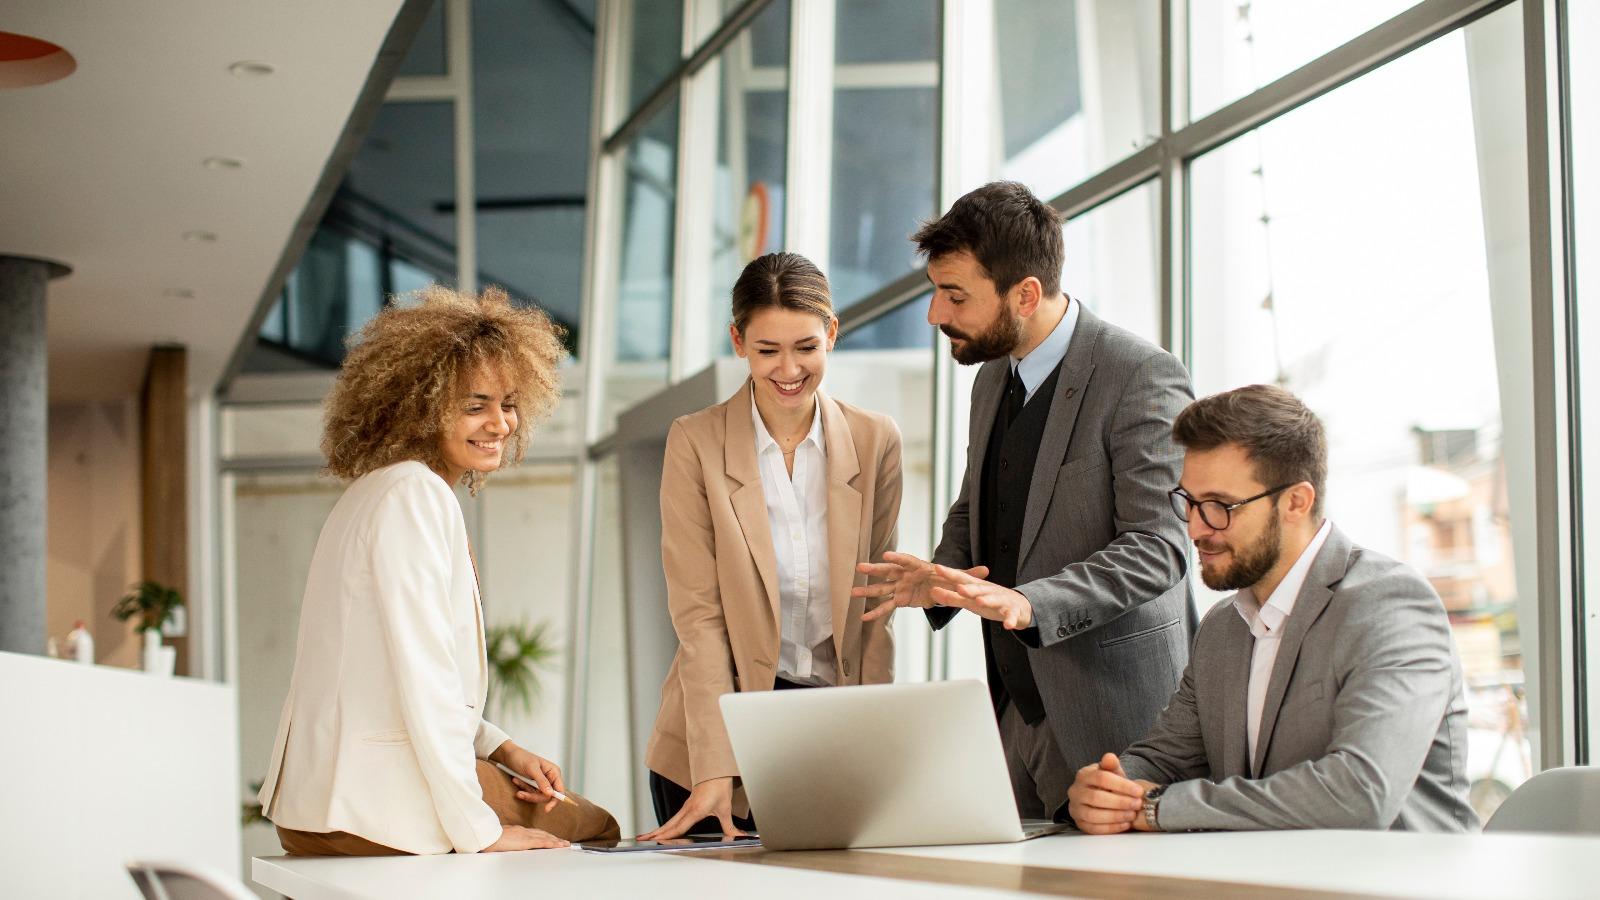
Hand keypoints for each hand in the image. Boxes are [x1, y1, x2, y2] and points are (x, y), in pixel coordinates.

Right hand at [483, 825, 569, 850]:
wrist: (488, 837)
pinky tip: (559, 845)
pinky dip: (553, 843)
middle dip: (553, 837)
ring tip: (564, 844)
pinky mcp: (528, 841)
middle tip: (562, 841)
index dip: (543, 835)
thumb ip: (506, 838)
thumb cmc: (490, 838)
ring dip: (556, 841)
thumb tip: (506, 842)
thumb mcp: (499, 837)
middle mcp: (524, 831)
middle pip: (542, 834)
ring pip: (545, 837)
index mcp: (517, 830)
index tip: (549, 837)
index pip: (534, 833)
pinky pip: (544, 842)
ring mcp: (526, 835)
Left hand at [495, 744, 566, 812]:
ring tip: (515, 781)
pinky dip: (522, 789)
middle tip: (520, 793)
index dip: (555, 800)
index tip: (547, 809)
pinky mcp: (533, 786)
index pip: (560, 790)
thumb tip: (550, 794)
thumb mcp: (531, 768)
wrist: (508, 756)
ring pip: (537, 796)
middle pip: (547, 796)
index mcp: (554, 772)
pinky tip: (516, 781)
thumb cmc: (521, 757)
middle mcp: (550, 778)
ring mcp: (541, 783)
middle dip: (533, 795)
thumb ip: (542, 781)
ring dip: (526, 791)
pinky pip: (530, 793)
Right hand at [637, 776, 743, 840]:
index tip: (657, 841)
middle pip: (669, 825)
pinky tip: (662, 829)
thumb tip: (738, 836)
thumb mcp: (725, 808)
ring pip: (669, 821)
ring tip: (646, 836)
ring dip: (657, 829)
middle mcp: (688, 809)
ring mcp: (686, 807)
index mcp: (696, 810)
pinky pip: (674, 818)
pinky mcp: (687, 805)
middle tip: (641, 839)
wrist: (716, 770)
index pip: (679, 827)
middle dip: (655, 833)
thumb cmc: (719, 786)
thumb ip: (730, 826)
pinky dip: (665, 825)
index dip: (668, 836)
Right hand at [856, 551, 989, 622]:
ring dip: (868, 590)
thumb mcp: (958, 579)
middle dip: (875, 569)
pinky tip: (863, 618)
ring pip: (882, 589)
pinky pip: (886, 607)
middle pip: (888, 571)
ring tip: (853, 592)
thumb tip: (986, 570)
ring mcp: (900, 587)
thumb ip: (969, 575)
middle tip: (860, 567)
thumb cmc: (946, 579)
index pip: (907, 560)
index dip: (897, 558)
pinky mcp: (899, 599)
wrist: (940, 588)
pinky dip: (875, 613)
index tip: (886, 555)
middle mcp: (906, 575)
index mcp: (918, 567)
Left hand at [926, 564, 1032, 629]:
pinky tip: (1007, 625)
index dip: (950, 574)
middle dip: (969, 588)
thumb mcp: (970, 600)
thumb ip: (952, 597)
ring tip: (980, 601)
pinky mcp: (1013, 611)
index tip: (937, 568)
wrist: (1020, 606)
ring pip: (995, 600)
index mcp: (977, 587)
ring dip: (987, 600)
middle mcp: (989, 591)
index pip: (962, 579)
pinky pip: (1011, 616)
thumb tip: (932, 592)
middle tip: (959, 587)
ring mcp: (1002, 600)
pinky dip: (1010, 620)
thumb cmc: (990, 601)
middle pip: (978, 588)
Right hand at [1067, 753, 1152, 834]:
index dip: (1121, 785)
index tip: (1138, 791)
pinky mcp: (1080, 824)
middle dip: (1120, 802)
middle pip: (1096, 798)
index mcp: (1083, 775)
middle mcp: (1075, 792)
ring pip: (1093, 815)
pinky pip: (1094, 829)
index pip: (1101, 778)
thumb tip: (1110, 757)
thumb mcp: (1111, 772)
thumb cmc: (1107, 784)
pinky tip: (1125, 824)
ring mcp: (1076, 809)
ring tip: (1132, 815)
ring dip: (1116, 816)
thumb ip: (1111, 765)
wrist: (1099, 796)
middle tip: (1137, 804)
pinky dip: (1111, 828)